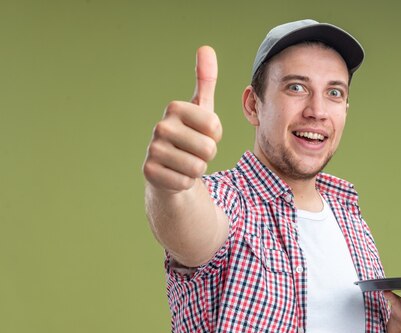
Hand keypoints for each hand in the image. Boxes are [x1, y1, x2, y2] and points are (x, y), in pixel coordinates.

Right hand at [143, 46, 222, 192]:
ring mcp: (152, 150)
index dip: (215, 136)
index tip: (202, 133)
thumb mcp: (201, 109)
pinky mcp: (150, 173)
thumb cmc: (190, 135)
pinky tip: (176, 174)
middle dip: (207, 155)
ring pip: (197, 168)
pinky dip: (185, 182)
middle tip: (194, 151)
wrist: (169, 167)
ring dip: (197, 169)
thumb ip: (205, 80)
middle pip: (208, 149)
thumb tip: (206, 48)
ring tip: (185, 162)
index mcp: (174, 108)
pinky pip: (185, 182)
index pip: (215, 127)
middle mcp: (160, 126)